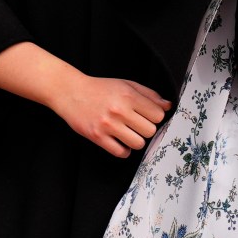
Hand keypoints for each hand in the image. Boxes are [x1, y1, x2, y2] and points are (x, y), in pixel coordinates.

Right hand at [46, 72, 168, 157]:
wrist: (70, 92)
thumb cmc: (99, 88)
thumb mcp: (126, 84)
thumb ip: (149, 95)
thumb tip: (168, 106)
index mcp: (128, 96)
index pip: (158, 115)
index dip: (154, 117)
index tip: (146, 116)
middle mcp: (119, 110)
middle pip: (150, 130)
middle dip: (145, 129)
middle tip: (136, 125)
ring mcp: (107, 125)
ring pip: (138, 143)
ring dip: (136, 140)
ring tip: (128, 134)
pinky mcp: (97, 136)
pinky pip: (120, 152)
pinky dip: (124, 150)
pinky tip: (119, 142)